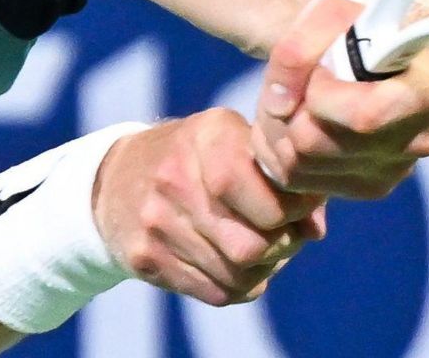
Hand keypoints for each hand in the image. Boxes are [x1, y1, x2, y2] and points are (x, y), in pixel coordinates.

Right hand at [92, 110, 327, 305]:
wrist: (114, 179)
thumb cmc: (195, 159)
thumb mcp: (234, 144)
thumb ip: (281, 178)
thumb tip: (315, 228)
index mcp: (206, 136)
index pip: (264, 193)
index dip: (293, 211)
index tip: (299, 208)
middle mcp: (175, 176)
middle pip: (252, 245)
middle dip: (279, 246)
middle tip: (279, 234)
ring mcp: (156, 221)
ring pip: (237, 274)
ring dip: (259, 269)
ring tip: (255, 247)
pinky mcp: (145, 258)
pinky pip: (215, 292)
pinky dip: (235, 284)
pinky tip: (228, 261)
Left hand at [249, 0, 428, 199]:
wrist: (386, 54)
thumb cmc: (363, 29)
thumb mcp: (333, 13)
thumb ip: (300, 45)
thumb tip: (280, 104)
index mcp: (427, 94)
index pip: (363, 117)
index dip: (322, 95)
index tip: (321, 71)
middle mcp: (417, 141)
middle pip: (315, 143)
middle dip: (290, 108)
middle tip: (301, 81)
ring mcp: (392, 172)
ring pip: (297, 163)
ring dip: (279, 126)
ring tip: (298, 96)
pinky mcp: (364, 188)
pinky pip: (294, 180)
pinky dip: (279, 148)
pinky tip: (298, 119)